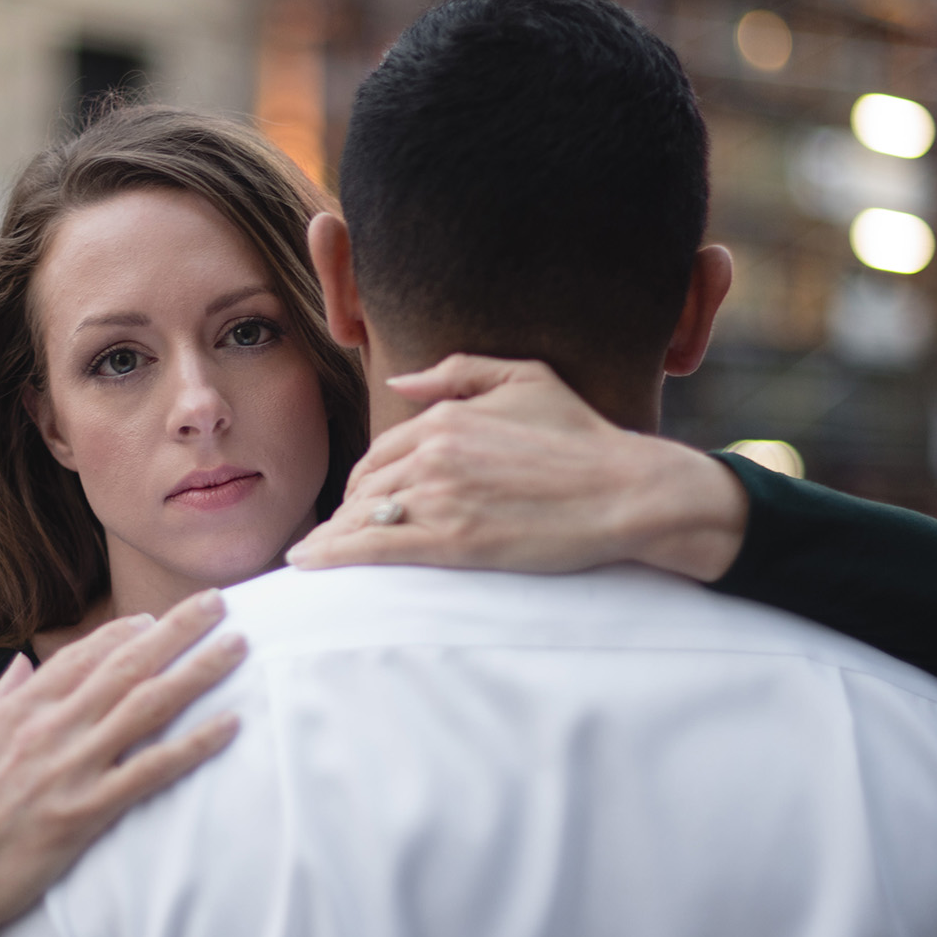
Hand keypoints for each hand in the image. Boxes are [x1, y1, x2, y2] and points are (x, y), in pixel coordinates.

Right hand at [0, 591, 245, 936]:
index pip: (81, 655)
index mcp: (16, 709)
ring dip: (198, 672)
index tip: (157, 616)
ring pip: (148, 706)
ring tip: (238, 646)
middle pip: (126, 666)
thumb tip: (19, 665)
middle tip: (218, 601)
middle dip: (177, 629)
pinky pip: (151, 771)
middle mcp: (48, 729)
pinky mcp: (85, 814)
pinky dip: (194, 745)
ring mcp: (69, 769)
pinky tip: (229, 725)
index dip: (125, 631)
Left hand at [285, 355, 748, 581]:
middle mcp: (434, 453)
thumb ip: (458, 374)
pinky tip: (310, 563)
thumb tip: (402, 382)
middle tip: (337, 536)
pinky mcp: (452, 543)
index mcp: (446, 418)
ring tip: (315, 555)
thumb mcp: (525, 379)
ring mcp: (440, 498)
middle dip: (348, 512)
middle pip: (367, 487)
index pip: (382, 453)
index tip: (358, 502)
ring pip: (364, 517)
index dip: (366, 481)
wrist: (626, 489)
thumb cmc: (582, 437)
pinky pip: (375, 548)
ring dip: (333, 537)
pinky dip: (334, 555)